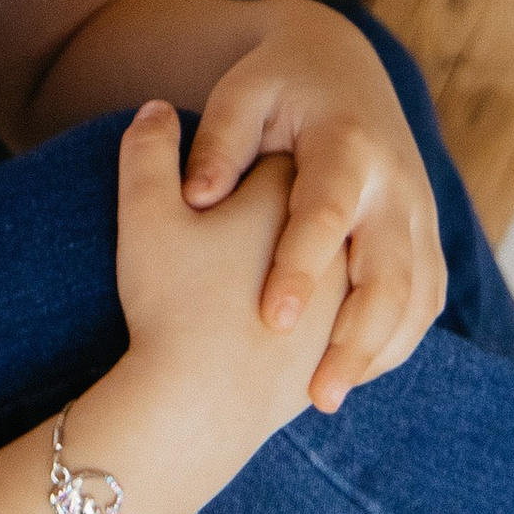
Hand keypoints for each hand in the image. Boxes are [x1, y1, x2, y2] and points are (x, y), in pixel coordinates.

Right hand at [100, 105, 339, 513]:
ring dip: (335, 257)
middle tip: (248, 228)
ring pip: (358, 260)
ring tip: (298, 266)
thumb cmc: (171, 301)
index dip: (261, 161)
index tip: (237, 174)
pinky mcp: (341, 351)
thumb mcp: (145, 212)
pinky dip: (354, 312)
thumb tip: (158, 107)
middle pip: (326, 209)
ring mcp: (346, 300)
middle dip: (297, 211)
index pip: (287, 159)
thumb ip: (149, 149)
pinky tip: (327, 316)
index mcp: (289, 196)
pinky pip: (368, 321)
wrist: (197, 405)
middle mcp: (334, 242)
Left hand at [180, 4, 444, 412]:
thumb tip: (196, 196)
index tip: (274, 319)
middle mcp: (395, 184)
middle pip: (389, 272)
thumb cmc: (278, 84)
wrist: (342, 63)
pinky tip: (353, 373)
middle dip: (356, 338)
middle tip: (317, 395)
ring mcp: (418, 213)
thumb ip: (220, 142)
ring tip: (328, 397)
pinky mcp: (424, 237)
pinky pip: (425, 300)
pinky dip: (396, 341)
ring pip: (416, 296)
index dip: (301, 266)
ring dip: (379, 351)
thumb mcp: (242, 94)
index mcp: (347, 145)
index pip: (325, 213)